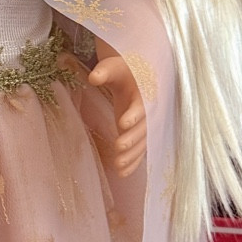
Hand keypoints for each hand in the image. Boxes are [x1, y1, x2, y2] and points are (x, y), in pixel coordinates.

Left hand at [88, 54, 147, 178]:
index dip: (134, 115)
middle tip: (119, 147)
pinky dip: (132, 162)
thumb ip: (104, 71)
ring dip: (132, 156)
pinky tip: (122, 173)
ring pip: (142, 144)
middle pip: (143, 129)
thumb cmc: (123, 71)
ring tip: (118, 166)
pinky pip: (139, 151)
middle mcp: (148, 112)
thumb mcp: (114, 67)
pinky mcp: (139, 135)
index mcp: (144, 94)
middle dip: (132, 139)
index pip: (142, 106)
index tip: (122, 123)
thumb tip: (93, 78)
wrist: (135, 76)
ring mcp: (144, 126)